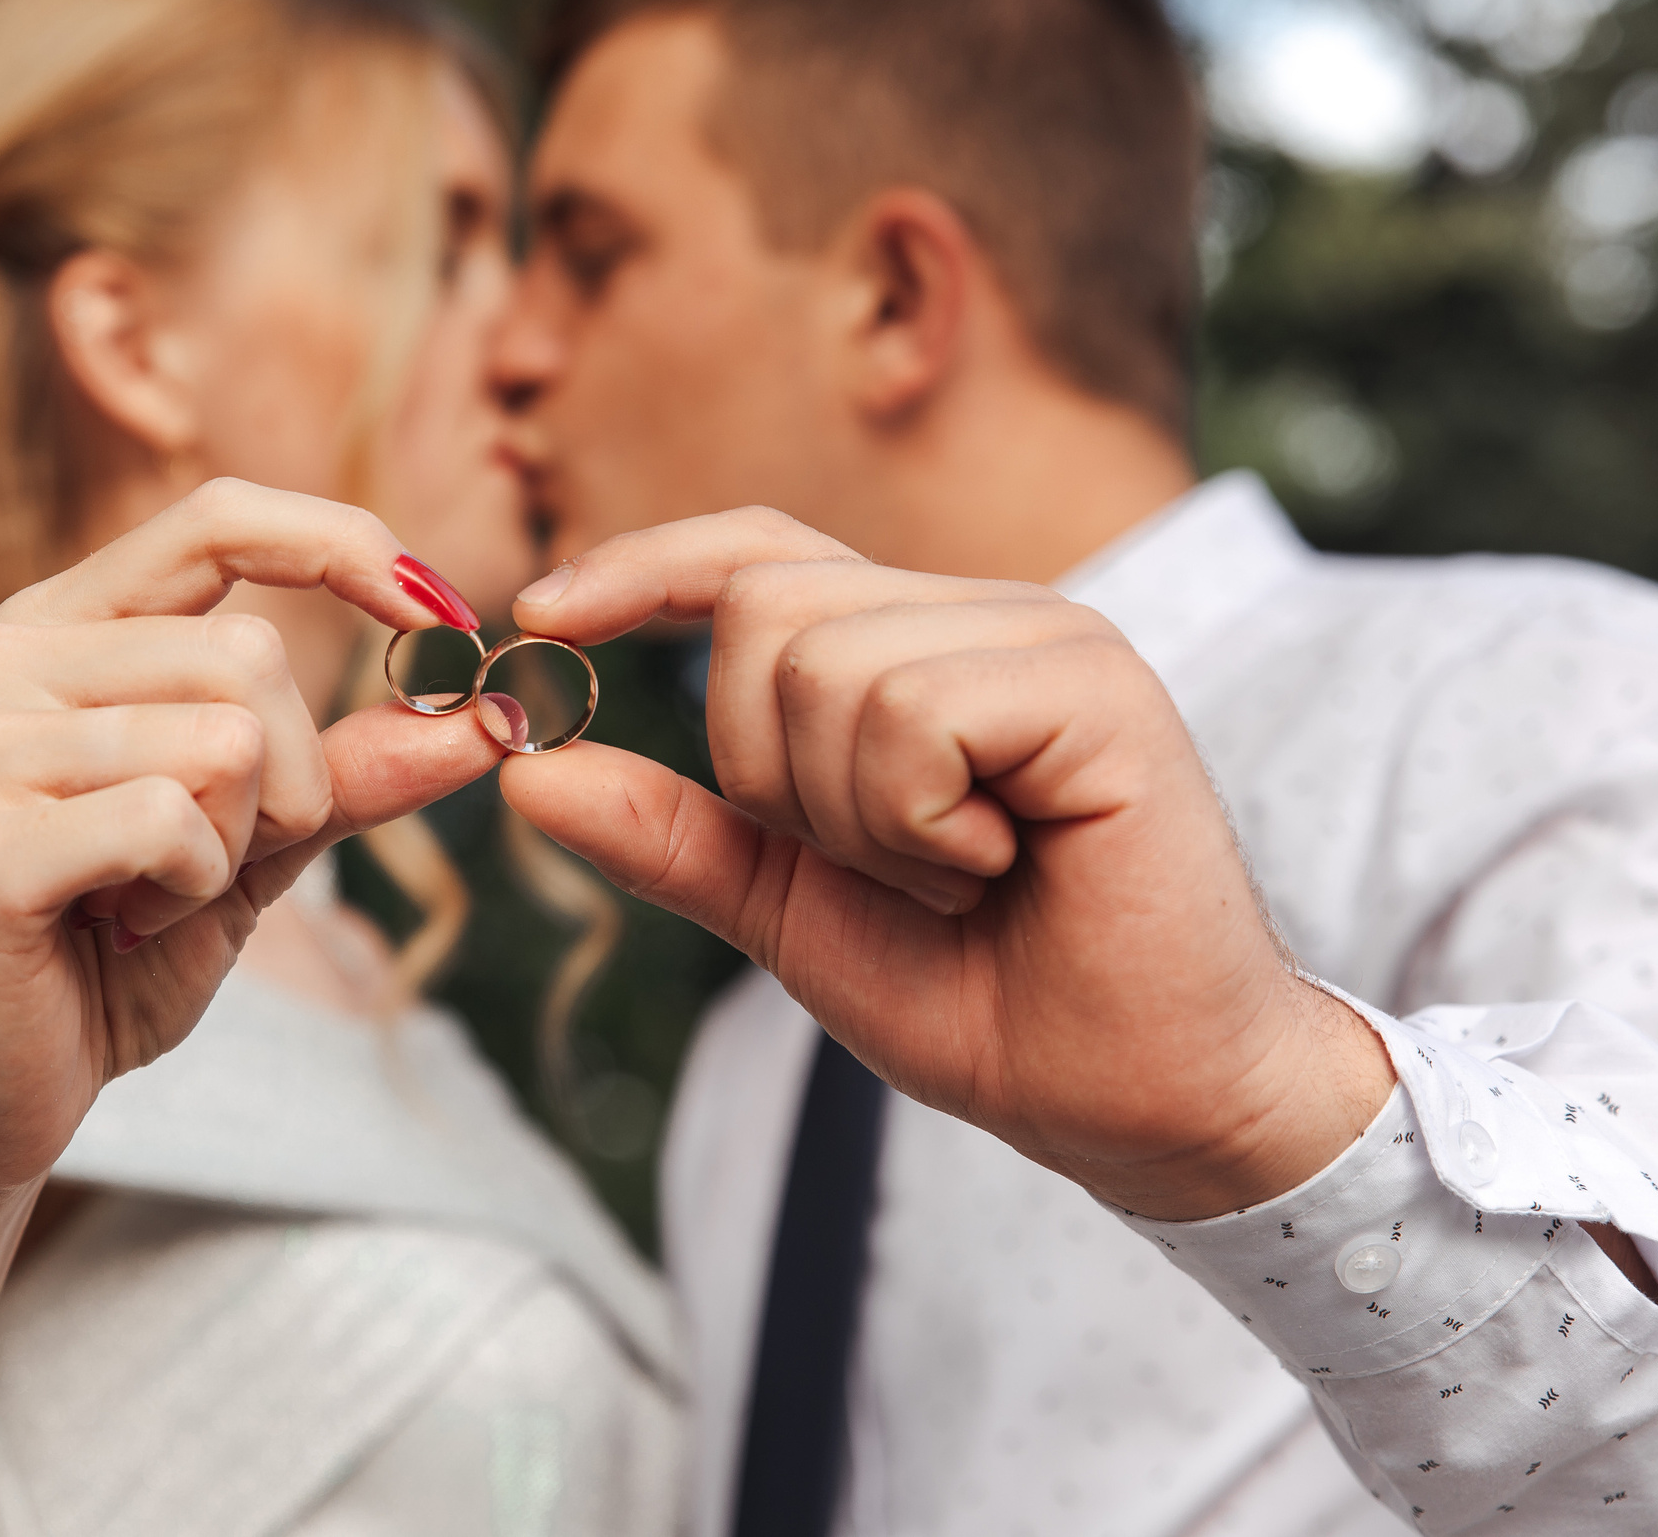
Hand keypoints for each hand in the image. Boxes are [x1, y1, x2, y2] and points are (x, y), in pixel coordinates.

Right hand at [0, 479, 507, 1199]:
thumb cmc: (110, 955)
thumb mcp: (256, 845)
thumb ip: (353, 771)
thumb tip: (489, 716)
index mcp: (58, 628)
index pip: (220, 519)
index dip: (347, 547)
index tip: (449, 617)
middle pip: (251, 655)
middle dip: (291, 780)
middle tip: (214, 862)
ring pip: (225, 740)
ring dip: (232, 852)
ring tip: (149, 901)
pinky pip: (174, 823)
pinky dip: (191, 893)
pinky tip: (122, 927)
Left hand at [499, 508, 1392, 1220]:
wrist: (1131, 1103)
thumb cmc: (982, 999)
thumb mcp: (790, 912)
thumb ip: (673, 836)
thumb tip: (527, 769)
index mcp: (911, 649)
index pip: (755, 554)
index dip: (644, 568)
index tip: (542, 617)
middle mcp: (979, 615)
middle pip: (763, 609)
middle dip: (771, 772)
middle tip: (890, 867)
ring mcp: (1046, 636)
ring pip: (823, 664)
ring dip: (856, 818)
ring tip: (959, 876)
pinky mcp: (1096, 683)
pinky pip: (908, 712)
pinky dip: (917, 823)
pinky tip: (1000, 867)